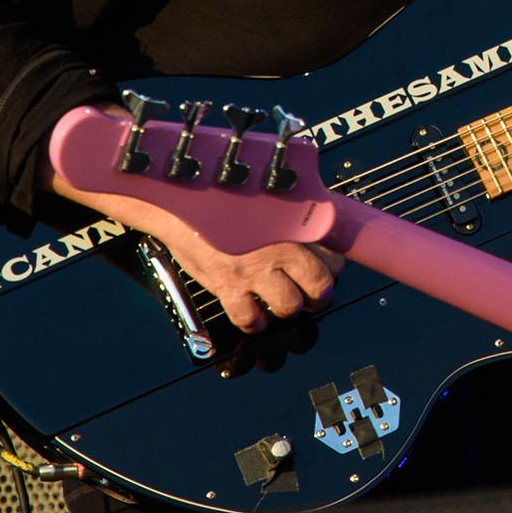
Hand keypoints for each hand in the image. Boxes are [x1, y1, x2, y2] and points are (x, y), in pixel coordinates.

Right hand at [43, 109, 340, 334]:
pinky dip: (253, 320)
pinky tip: (251, 311)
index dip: (333, 265)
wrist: (177, 198)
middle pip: (320, 287)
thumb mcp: (264, 195)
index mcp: (294, 222)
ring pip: (289, 307)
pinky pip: (250, 319)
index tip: (327, 265)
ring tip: (280, 299)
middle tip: (310, 291)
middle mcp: (279, 247)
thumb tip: (311, 218)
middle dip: (318, 293)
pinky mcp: (227, 286)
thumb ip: (289, 213)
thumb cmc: (220, 192)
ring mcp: (254, 269)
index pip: (333, 255)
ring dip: (286, 307)